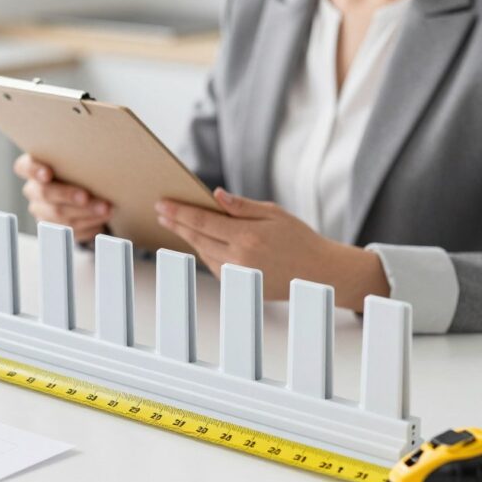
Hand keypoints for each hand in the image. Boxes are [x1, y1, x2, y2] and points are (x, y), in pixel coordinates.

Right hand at [14, 153, 112, 242]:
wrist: (84, 190)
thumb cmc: (79, 170)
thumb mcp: (76, 162)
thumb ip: (78, 161)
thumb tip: (98, 160)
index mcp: (33, 168)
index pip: (24, 167)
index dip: (34, 170)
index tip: (47, 174)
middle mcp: (33, 190)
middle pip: (45, 193)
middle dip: (68, 195)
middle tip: (86, 197)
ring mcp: (41, 211)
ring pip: (58, 214)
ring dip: (85, 212)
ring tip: (105, 209)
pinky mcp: (54, 228)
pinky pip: (69, 230)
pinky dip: (88, 225)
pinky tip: (101, 221)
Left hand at [155, 188, 388, 310]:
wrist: (319, 273)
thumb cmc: (300, 238)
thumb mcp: (273, 214)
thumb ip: (241, 206)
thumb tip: (214, 195)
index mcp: (246, 236)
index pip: (202, 221)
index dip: (179, 212)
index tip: (162, 204)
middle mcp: (238, 258)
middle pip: (197, 238)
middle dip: (176, 224)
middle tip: (161, 212)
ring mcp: (237, 275)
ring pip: (203, 253)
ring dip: (189, 238)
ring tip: (176, 223)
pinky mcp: (239, 286)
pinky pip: (215, 265)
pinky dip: (206, 251)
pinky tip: (201, 241)